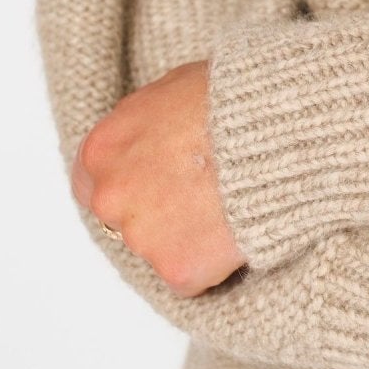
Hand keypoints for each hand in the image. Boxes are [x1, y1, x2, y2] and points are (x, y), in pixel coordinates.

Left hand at [69, 61, 244, 296]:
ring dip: (187, 237)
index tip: (156, 184)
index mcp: (102, 150)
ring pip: (159, 249)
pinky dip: (212, 263)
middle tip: (200, 197)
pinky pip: (191, 277)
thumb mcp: (173, 91)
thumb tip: (152, 137)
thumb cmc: (233, 100)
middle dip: (157, 213)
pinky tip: (237, 231)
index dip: (130, 184)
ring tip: (229, 207)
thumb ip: (146, 125)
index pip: (91, 184)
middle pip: (124, 220)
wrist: (277, 131)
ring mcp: (142, 237)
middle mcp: (111, 197)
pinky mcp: (177, 268)